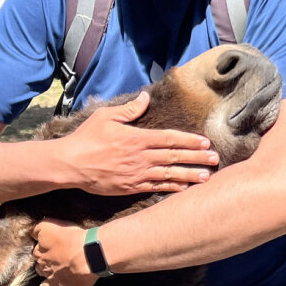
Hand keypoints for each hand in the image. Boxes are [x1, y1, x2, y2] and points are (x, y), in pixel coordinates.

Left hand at [31, 219, 94, 285]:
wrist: (89, 254)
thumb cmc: (73, 237)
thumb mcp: (52, 224)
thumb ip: (39, 227)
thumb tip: (30, 232)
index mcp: (42, 250)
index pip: (36, 247)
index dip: (41, 246)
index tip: (44, 245)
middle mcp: (46, 266)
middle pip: (39, 266)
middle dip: (41, 266)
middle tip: (46, 266)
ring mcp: (55, 281)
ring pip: (44, 285)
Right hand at [61, 91, 218, 194]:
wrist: (70, 165)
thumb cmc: (86, 138)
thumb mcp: (106, 117)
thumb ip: (129, 110)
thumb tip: (145, 97)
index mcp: (136, 138)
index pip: (169, 138)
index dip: (189, 140)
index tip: (205, 142)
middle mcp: (140, 157)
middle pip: (174, 156)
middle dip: (197, 158)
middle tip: (215, 159)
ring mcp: (137, 174)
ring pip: (169, 174)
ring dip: (189, 175)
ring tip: (207, 176)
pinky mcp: (130, 187)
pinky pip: (156, 187)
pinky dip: (172, 188)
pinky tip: (185, 188)